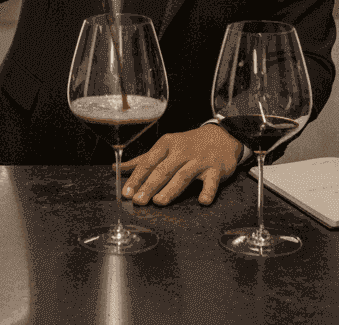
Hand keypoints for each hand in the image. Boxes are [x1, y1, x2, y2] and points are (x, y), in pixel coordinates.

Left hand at [120, 123, 243, 206]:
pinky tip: (202, 201)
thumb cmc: (188, 145)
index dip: (137, 177)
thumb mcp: (165, 147)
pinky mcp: (216, 169)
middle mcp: (182, 151)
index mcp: (167, 144)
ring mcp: (199, 160)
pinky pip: (212, 181)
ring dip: (171, 189)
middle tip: (138, 201)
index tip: (127, 192)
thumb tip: (118, 168)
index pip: (148, 161)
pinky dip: (208, 190)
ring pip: (183, 175)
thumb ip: (143, 160)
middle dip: (150, 185)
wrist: (220, 137)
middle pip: (163, 169)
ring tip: (159, 202)